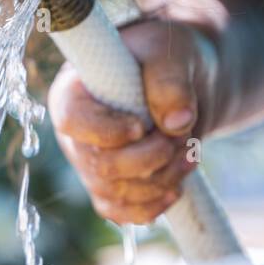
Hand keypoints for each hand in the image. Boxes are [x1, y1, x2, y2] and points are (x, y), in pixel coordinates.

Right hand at [47, 18, 217, 226]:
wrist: (183, 83)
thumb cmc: (165, 59)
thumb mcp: (168, 52)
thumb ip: (170, 79)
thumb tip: (178, 121)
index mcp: (74, 93)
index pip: (73, 121)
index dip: (107, 131)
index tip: (142, 126)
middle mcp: (75, 134)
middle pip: (99, 166)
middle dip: (149, 158)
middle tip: (182, 136)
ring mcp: (90, 164)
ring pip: (115, 192)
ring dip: (161, 179)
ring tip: (190, 152)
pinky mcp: (109, 187)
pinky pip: (121, 212)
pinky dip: (152, 206)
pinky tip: (176, 187)